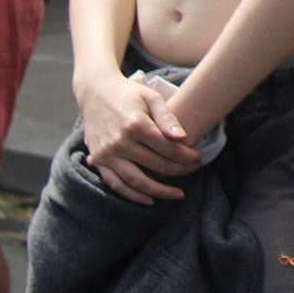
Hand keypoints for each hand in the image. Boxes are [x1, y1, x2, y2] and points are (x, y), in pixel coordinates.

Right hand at [78, 71, 201, 203]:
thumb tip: (182, 137)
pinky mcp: (98, 161)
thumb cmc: (129, 93)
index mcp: (136, 125)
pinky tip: (150, 200)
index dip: (185, 155)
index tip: (198, 157)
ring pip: (136, 181)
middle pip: (155, 165)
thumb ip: (167, 117)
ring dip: (159, 191)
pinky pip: (116, 184)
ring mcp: (107, 154)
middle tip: (194, 170)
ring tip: (177, 194)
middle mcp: (120, 142)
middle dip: (179, 170)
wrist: (96, 93)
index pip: (167, 148)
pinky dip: (133, 195)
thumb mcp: (151, 97)